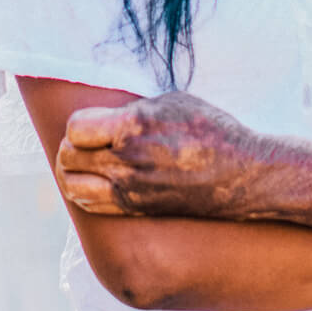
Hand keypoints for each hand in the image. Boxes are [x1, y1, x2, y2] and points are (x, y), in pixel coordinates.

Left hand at [56, 92, 259, 217]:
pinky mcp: (137, 209)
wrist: (243, 175)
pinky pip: (91, 204)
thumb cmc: (210, 130)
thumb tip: (102, 112)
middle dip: (71, 147)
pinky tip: (96, 181)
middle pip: (68, 157)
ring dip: (72, 172)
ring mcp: (131, 189)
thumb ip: (132, 108)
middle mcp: (128, 160)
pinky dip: (84, 192)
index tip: (92, 124)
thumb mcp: (173, 102)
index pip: (75, 128)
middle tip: (84, 143)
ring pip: (73, 185)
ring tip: (84, 163)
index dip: (78, 125)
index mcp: (134, 126)